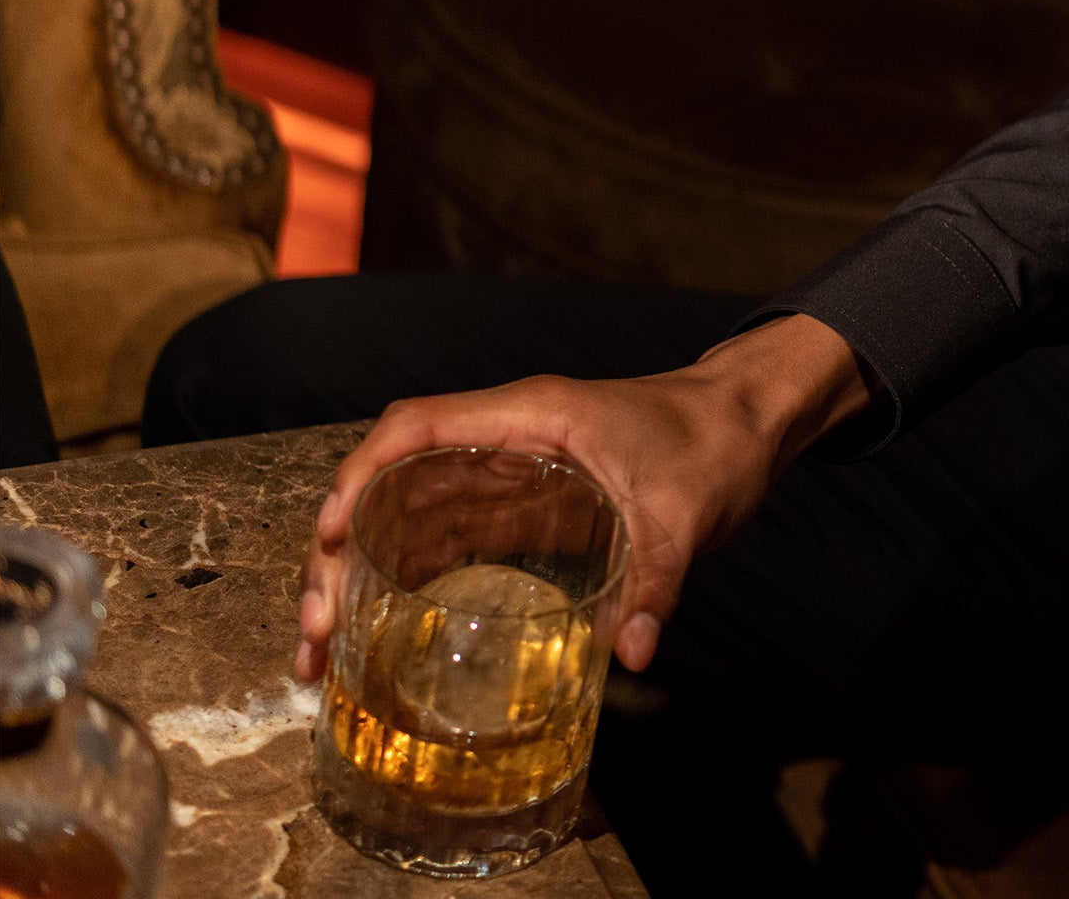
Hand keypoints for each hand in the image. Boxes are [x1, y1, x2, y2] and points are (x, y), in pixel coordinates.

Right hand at [294, 314, 871, 680]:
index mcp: (528, 416)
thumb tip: (631, 651)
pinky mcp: (522, 506)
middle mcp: (504, 439)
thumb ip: (656, 580)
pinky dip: (406, 578)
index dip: (362, 476)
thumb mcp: (687, 514)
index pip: (416, 427)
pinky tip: (378, 632)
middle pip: (392, 481)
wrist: (749, 424)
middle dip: (342, 549)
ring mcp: (507, 472)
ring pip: (407, 513)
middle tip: (319, 627)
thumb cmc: (715, 443)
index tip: (333, 534)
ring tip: (324, 648)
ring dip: (361, 572)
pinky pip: (445, 535)